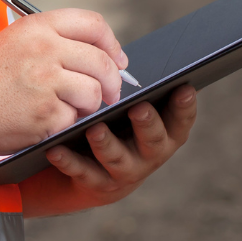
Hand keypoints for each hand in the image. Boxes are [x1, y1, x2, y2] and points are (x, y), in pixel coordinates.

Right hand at [0, 9, 128, 158]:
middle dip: (112, 81)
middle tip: (109, 93)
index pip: (93, 24)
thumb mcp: (13, 42)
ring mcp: (46, 82)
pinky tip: (47, 122)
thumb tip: (100, 53)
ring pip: (94, 92)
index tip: (117, 59)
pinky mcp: (46, 115)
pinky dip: (66, 125)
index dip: (111, 43)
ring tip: (72, 109)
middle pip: (101, 61)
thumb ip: (53, 41)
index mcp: (36, 26)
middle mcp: (44, 49)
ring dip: (89, 105)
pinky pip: (75, 119)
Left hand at [21, 85, 196, 216]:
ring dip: (106, 144)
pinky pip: (82, 172)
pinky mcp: (96, 183)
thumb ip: (136, 89)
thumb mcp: (132, 107)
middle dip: (147, 124)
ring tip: (95, 129)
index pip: (181, 120)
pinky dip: (69, 161)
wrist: (95, 167)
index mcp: (164, 132)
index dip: (185, 106)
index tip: (184, 88)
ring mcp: (125, 171)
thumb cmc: (117, 121)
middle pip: (154, 140)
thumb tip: (126, 57)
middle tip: (139, 107)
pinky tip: (56, 148)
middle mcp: (150, 154)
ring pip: (117, 159)